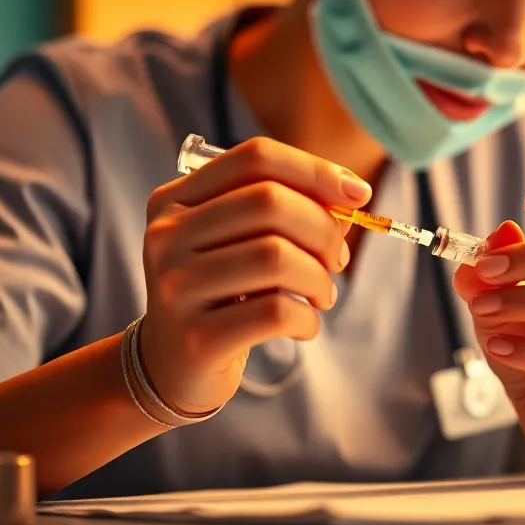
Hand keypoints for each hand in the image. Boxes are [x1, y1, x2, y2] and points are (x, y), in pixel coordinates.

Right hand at [139, 137, 371, 414]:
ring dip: (319, 278)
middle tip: (338, 258)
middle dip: (323, 229)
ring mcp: (175, 286)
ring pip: (276, 256)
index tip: (358, 194)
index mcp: (176, 198)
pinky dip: (307, 317)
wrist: (172, 366)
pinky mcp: (195, 337)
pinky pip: (275, 311)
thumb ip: (287, 209)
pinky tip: (304, 324)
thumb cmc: (222, 292)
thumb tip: (351, 194)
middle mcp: (166, 236)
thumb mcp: (241, 241)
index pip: (255, 158)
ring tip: (323, 294)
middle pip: (269, 202)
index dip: (315, 170)